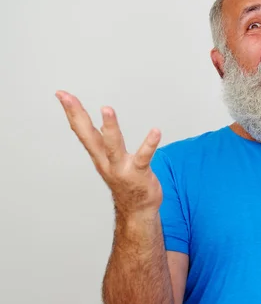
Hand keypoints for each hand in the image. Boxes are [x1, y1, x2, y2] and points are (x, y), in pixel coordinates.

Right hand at [56, 91, 162, 217]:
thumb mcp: (110, 159)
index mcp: (99, 155)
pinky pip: (144, 157)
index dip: (71, 111)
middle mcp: (106, 161)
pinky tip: (156, 131)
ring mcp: (121, 167)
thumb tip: (104, 121)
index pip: (81, 129)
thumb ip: (105, 142)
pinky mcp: (139, 173)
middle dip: (77, 114)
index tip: (62, 93)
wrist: (138, 210)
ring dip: (110, 128)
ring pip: (113, 146)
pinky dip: (149, 144)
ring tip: (106, 109)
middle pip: (88, 135)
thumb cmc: (127, 181)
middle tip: (67, 97)